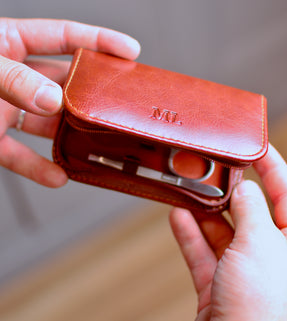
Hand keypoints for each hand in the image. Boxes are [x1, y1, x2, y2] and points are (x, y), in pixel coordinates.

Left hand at [0, 17, 139, 186]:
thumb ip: (15, 80)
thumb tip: (53, 101)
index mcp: (10, 44)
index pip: (64, 36)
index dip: (99, 40)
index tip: (130, 51)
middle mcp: (16, 78)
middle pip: (65, 85)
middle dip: (93, 95)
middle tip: (120, 104)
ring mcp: (7, 109)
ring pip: (49, 123)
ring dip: (72, 137)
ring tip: (98, 146)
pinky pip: (21, 155)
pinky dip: (39, 167)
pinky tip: (58, 176)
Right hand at [170, 145, 286, 320]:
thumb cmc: (262, 305)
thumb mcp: (260, 243)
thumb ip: (251, 210)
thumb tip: (245, 189)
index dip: (275, 169)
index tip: (259, 148)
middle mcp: (272, 258)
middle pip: (250, 213)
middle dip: (230, 193)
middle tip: (213, 171)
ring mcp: (244, 272)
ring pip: (222, 232)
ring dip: (204, 213)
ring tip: (189, 191)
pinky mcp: (219, 284)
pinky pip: (203, 252)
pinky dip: (190, 234)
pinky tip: (178, 215)